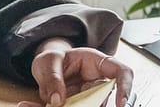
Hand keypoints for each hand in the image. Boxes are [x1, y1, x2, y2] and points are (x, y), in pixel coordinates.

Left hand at [18, 40, 133, 106]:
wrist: (46, 66)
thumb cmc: (53, 58)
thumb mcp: (48, 61)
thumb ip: (52, 77)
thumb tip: (57, 100)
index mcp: (97, 62)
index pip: (121, 72)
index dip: (125, 87)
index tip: (121, 103)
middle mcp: (96, 82)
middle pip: (104, 99)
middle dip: (90, 105)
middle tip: (68, 104)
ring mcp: (88, 97)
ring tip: (47, 101)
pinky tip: (33, 105)